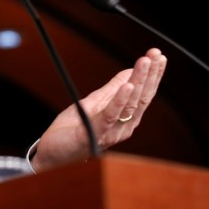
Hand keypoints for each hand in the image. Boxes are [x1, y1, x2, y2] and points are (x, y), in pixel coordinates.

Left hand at [31, 47, 166, 171]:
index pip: (142, 94)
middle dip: (151, 74)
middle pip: (141, 97)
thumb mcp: (93, 104)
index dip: (151, 75)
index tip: (158, 55)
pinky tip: (128, 85)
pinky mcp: (96, 132)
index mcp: (123, 118)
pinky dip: (120, 99)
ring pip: (130, 103)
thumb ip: (110, 90)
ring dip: (138, 80)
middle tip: (158, 54)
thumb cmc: (71, 131)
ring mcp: (111, 131)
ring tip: (145, 62)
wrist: (50, 154)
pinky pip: (111, 115)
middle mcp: (122, 127)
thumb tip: (128, 73)